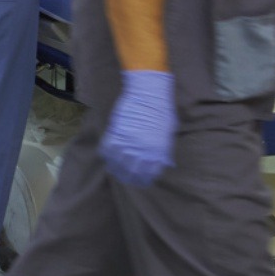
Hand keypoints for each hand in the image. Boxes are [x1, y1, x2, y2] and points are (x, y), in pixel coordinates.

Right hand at [99, 70, 176, 186]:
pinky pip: (107, 149)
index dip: (143, 179)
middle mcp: (141, 151)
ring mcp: (127, 142)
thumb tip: (161, 162)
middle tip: (125, 179)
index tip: (140, 181)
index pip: (149, 173)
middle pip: (132, 171)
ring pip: (117, 163)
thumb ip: (163, 150)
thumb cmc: (162, 111)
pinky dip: (106, 155)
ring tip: (114, 171)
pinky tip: (107, 157)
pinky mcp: (115, 133)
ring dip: (115, 169)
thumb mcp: (168, 134)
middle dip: (128, 177)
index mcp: (157, 152)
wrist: (148, 93)